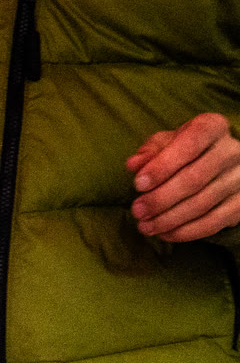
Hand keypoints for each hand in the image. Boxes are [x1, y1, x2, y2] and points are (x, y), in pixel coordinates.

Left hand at [128, 113, 239, 241]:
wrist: (220, 167)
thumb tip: (134, 164)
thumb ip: (150, 151)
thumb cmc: (185, 153)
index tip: (138, 184)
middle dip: (160, 199)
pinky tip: (164, 234)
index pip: (190, 144)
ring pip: (201, 204)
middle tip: (137, 211)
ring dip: (168, 219)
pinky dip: (184, 232)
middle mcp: (231, 151)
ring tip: (145, 226)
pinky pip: (212, 223)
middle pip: (194, 179)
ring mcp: (239, 179)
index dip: (162, 166)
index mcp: (212, 128)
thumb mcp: (167, 143)